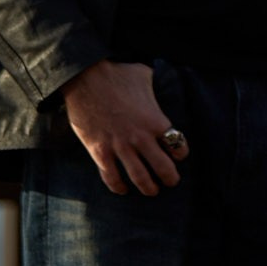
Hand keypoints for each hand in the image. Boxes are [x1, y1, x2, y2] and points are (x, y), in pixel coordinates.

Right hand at [61, 60, 185, 195]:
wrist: (85, 79)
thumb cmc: (117, 74)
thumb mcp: (145, 75)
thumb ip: (155, 83)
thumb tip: (159, 77)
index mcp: (155, 120)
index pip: (177, 144)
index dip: (180, 152)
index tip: (179, 156)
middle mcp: (140, 137)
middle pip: (162, 167)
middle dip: (170, 177)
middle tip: (172, 182)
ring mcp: (119, 146)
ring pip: (138, 176)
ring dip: (148, 187)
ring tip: (153, 191)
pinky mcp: (99, 151)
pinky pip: (111, 176)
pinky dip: (118, 186)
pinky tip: (123, 189)